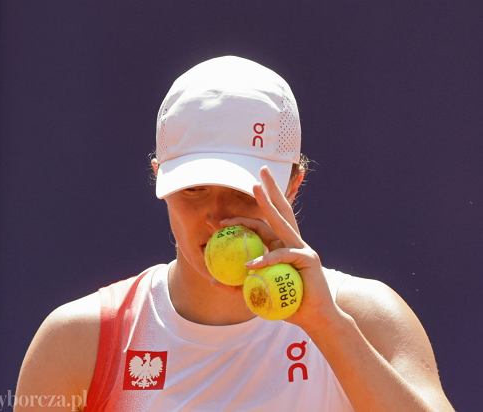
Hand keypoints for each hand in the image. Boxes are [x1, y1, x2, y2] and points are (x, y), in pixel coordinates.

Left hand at [220, 166, 342, 330]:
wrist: (314, 319)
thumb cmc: (287, 306)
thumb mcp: (257, 294)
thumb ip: (238, 285)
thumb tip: (212, 280)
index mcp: (281, 246)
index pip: (261, 225)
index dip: (241, 219)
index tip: (216, 221)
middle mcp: (292, 241)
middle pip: (279, 210)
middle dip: (270, 189)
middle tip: (259, 171)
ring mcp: (301, 247)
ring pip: (281, 222)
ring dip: (267, 203)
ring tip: (255, 188)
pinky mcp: (308, 258)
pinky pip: (282, 255)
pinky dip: (265, 258)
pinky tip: (250, 264)